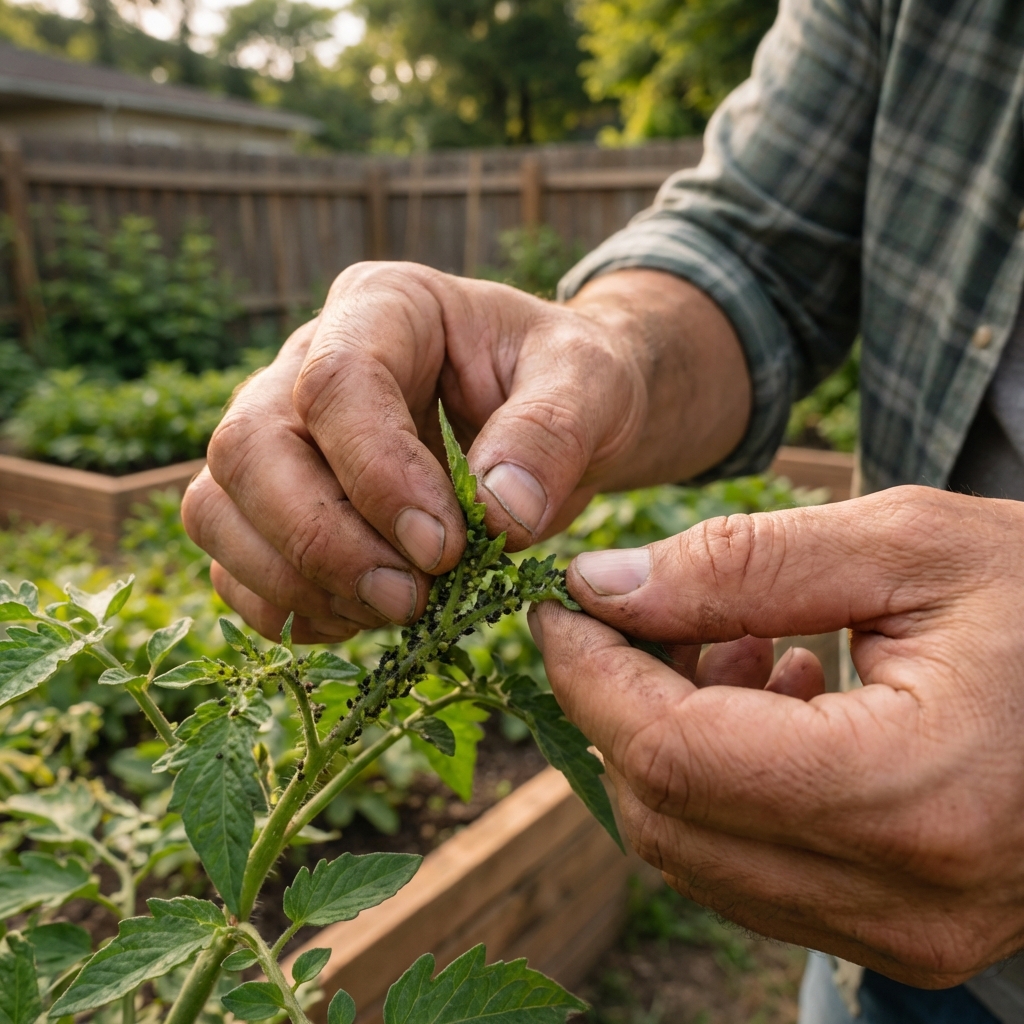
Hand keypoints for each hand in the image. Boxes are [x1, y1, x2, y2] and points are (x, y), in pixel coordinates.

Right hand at [182, 263, 748, 642]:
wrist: (556, 415)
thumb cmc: (570, 384)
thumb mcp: (590, 384)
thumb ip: (552, 433)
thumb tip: (498, 513)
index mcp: (384, 306)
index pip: (337, 384)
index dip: (378, 476)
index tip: (445, 548)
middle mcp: (307, 362)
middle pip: (248, 447)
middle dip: (321, 540)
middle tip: (409, 598)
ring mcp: (280, 433)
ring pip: (218, 507)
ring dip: (295, 581)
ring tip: (396, 609)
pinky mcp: (275, 501)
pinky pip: (235, 564)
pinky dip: (287, 608)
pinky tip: (364, 616)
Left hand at [530, 486, 1023, 986]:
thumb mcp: (907, 544)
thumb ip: (743, 562)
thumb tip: (602, 585)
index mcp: (915, 792)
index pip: (675, 754)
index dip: (592, 674)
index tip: (559, 608)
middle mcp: (905, 899)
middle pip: (667, 812)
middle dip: (620, 703)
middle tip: (645, 610)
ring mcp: (903, 935)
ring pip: (693, 850)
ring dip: (669, 739)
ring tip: (732, 641)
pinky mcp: (900, 933)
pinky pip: (747, 867)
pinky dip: (719, 781)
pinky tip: (774, 694)